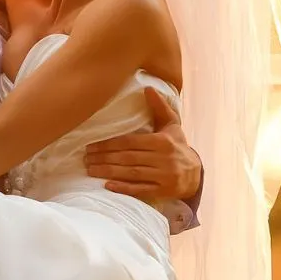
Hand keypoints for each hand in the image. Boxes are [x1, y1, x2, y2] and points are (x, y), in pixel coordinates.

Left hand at [84, 87, 202, 200]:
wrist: (194, 175)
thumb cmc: (177, 147)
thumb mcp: (171, 126)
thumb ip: (159, 108)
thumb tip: (148, 88)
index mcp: (162, 141)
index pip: (129, 142)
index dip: (108, 144)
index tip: (91, 146)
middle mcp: (163, 159)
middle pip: (127, 158)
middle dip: (104, 158)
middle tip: (86, 158)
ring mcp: (163, 176)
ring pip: (131, 173)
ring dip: (108, 172)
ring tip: (90, 170)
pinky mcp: (162, 191)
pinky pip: (139, 190)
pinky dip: (123, 188)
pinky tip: (107, 185)